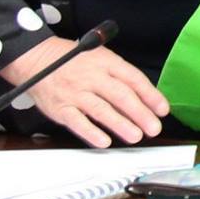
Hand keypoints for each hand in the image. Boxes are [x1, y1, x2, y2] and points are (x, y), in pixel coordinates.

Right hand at [0, 35, 168, 147]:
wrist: (37, 59)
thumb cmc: (73, 61)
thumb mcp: (101, 57)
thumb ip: (121, 76)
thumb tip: (146, 97)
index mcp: (106, 63)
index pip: (133, 79)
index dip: (150, 95)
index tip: (162, 110)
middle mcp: (92, 77)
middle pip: (121, 95)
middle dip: (140, 113)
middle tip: (154, 128)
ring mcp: (76, 93)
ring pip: (101, 109)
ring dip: (120, 124)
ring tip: (136, 136)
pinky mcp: (60, 108)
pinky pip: (77, 121)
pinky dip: (90, 132)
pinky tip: (104, 141)